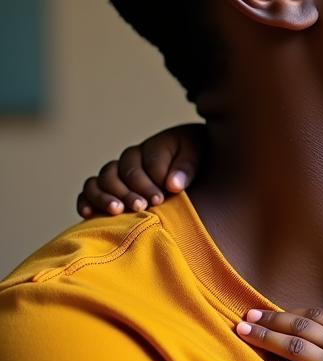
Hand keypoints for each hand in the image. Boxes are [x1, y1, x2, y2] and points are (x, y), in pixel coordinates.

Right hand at [77, 124, 204, 216]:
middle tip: (142, 206)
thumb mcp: (197, 154)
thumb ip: (186, 167)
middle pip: (119, 173)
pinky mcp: (108, 189)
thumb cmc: (198, 156)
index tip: (160, 198)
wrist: (198, 159)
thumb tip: (172, 185)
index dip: (150, 182)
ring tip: (117, 211)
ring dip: (106, 196)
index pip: (144, 165)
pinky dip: (86, 201)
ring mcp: (117, 173)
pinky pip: (89, 191)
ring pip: (101, 181)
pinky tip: (89, 213)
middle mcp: (131, 159)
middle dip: (129, 191)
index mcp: (152, 147)